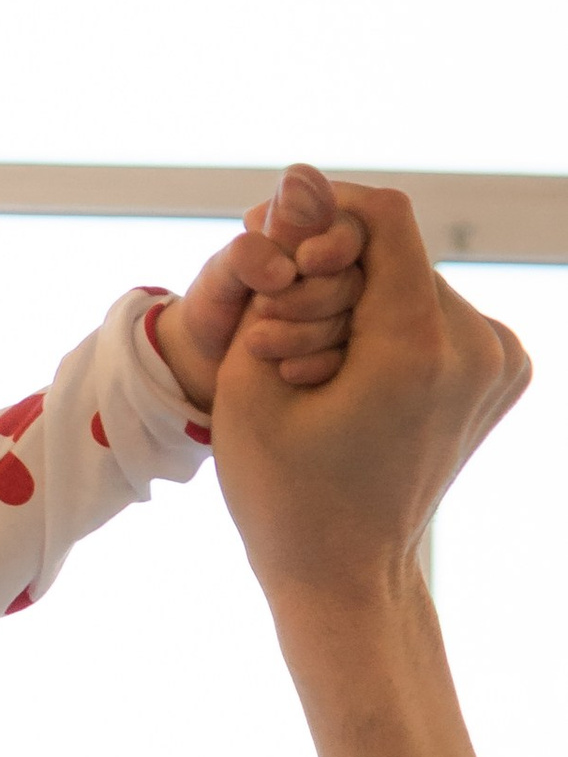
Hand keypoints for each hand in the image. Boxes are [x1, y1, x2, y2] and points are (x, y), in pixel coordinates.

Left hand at [154, 165, 368, 409]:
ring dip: (309, 334)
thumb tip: (286, 267)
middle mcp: (344, 267)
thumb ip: (245, 257)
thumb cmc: (213, 305)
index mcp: (319, 231)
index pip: (351, 226)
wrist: (208, 360)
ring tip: (256, 342)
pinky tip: (286, 371)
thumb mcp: (218, 278)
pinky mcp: (351, 352)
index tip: (305, 260)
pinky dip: (320, 365)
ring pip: (359, 321)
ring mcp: (352, 310)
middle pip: (358, 278)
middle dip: (313, 296)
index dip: (336, 243)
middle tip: (263, 307)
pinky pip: (356, 359)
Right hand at [212, 188, 528, 600]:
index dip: (326, 213)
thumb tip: (298, 181)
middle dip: (334, 276)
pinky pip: (439, 314)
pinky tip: (357, 379)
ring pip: (417, 281)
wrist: (346, 575)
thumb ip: (275, 270)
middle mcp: (481, 347)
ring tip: (318, 371)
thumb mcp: (248, 374)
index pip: (387, 217)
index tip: (279, 241)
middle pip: (399, 254)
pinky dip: (392, 327)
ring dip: (362, 302)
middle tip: (283, 344)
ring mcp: (503, 362)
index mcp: (421, 349)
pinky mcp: (507, 371)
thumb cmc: (282, 491)